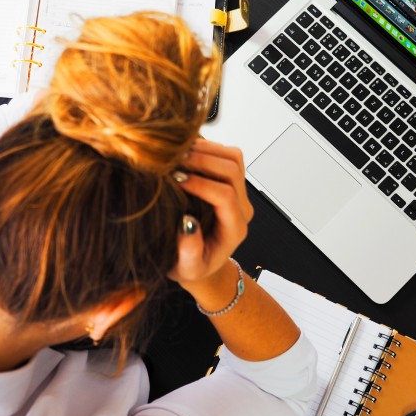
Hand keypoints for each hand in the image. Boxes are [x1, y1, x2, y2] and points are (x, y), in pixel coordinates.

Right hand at [168, 139, 252, 285]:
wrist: (201, 261)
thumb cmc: (192, 266)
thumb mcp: (187, 268)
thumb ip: (189, 252)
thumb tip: (188, 223)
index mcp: (234, 228)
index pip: (225, 196)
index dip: (201, 184)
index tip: (176, 180)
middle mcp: (241, 207)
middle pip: (232, 171)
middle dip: (202, 161)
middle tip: (173, 161)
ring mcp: (238, 192)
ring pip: (233, 157)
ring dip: (206, 150)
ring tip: (177, 154)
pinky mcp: (230, 181)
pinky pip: (226, 155)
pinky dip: (207, 147)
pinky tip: (184, 152)